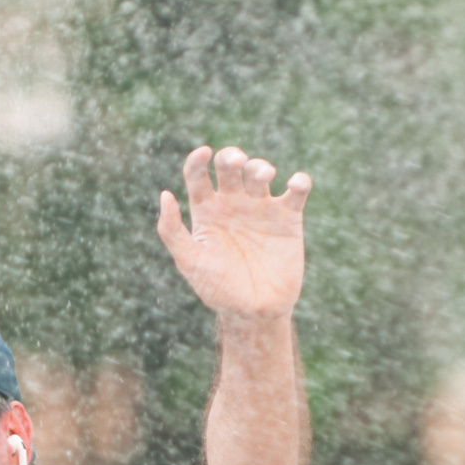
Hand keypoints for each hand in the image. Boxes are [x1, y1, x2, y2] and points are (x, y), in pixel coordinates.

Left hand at [155, 146, 307, 318]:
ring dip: (261, 166)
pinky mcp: (288, 218)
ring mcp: (261, 208)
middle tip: (235, 163)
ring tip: (264, 176)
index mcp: (206, 210)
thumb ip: (172, 231)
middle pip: (230, 166)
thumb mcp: (190, 262)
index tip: (203, 153)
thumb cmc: (218, 289)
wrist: (255, 312)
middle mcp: (233, 204)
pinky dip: (300, 182)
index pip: (197, 175)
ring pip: (260, 172)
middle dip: (232, 157)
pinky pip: (297, 191)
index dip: (197, 160)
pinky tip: (295, 184)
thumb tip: (164, 195)